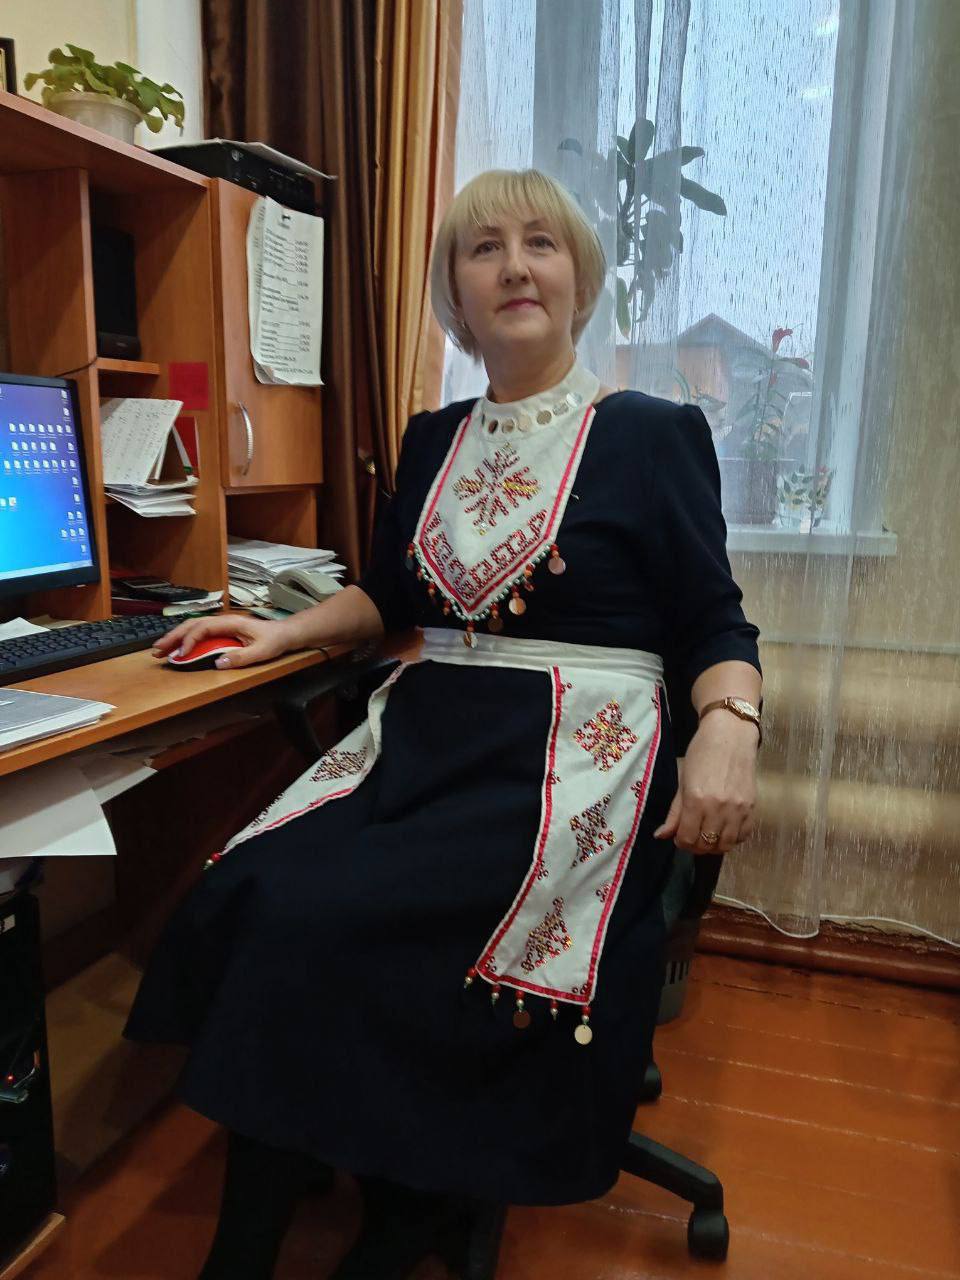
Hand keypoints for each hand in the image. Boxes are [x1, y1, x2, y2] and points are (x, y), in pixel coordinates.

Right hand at [152, 612, 295, 669]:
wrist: (285, 633)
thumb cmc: (274, 640)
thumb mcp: (261, 651)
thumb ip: (241, 658)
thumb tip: (218, 663)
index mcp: (230, 622)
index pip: (203, 628)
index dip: (189, 640)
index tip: (180, 654)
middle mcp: (223, 621)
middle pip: (192, 625)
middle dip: (173, 637)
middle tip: (157, 650)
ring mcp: (221, 626)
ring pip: (193, 627)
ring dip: (176, 637)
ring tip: (160, 650)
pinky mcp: (221, 632)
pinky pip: (199, 633)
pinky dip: (186, 640)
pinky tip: (177, 649)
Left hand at [653, 714, 757, 853]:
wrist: (731, 735)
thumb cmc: (701, 753)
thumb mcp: (682, 780)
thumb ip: (674, 812)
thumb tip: (661, 836)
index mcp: (695, 800)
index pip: (687, 838)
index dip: (681, 842)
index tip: (679, 836)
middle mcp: (717, 808)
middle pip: (706, 845)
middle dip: (696, 846)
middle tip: (693, 836)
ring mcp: (737, 809)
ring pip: (726, 845)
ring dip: (715, 846)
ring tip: (708, 835)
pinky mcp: (752, 807)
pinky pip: (744, 835)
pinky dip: (733, 838)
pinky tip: (725, 828)